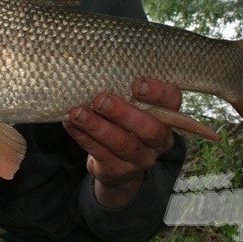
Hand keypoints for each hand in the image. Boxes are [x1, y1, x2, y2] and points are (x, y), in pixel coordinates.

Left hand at [63, 78, 180, 208]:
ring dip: (97, 126)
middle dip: (123, 113)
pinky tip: (70, 124)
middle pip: (150, 129)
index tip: (136, 84)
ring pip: (121, 143)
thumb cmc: (124, 123)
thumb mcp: (131, 107)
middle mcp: (159, 140)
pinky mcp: (119, 170)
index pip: (172, 101)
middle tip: (100, 100)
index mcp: (166, 117)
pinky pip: (100, 153)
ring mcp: (140, 159)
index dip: (157, 93)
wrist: (118, 166)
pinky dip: (83, 136)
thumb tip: (95, 71)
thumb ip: (123, 92)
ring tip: (77, 113)